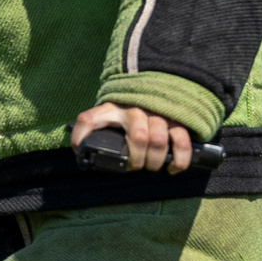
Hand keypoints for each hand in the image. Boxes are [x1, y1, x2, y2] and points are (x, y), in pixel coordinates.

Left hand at [68, 102, 193, 172]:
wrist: (153, 91)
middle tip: (135, 165)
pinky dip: (179, 160)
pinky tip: (171, 168)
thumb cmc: (126, 113)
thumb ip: (90, 128)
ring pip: (159, 141)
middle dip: (137, 160)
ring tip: (151, 165)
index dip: (84, 136)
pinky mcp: (177, 121)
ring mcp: (158, 114)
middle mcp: (135, 109)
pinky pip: (182, 142)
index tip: (85, 151)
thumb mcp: (105, 117)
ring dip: (155, 161)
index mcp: (112, 109)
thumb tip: (79, 148)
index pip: (90, 119)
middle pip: (139, 138)